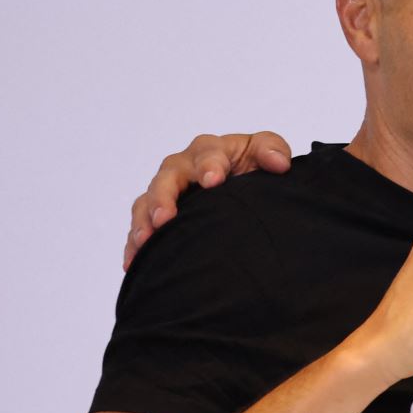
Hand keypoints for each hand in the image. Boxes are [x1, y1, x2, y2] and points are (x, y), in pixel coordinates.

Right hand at [124, 132, 293, 268]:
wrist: (243, 190)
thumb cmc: (251, 167)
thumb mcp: (265, 154)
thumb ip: (272, 150)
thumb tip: (279, 164)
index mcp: (210, 151)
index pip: (207, 154)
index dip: (209, 166)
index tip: (213, 181)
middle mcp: (182, 169)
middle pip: (167, 178)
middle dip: (164, 197)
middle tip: (166, 217)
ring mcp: (166, 193)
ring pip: (147, 203)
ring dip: (144, 222)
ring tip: (145, 240)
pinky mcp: (156, 217)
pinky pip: (140, 229)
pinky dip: (135, 246)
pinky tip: (133, 262)